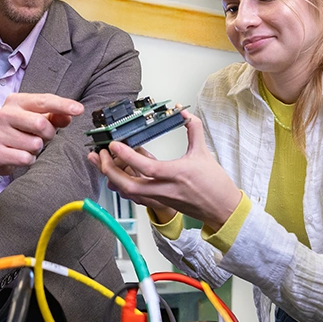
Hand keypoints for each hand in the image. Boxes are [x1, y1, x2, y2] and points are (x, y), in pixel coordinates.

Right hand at [0, 92, 83, 191]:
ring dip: (37, 148)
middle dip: (48, 134)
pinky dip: (29, 159)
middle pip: (41, 124)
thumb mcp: (36, 118)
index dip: (63, 105)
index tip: (79, 110)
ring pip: (35, 144)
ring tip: (27, 145)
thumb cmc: (19, 130)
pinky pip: (25, 158)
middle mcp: (4, 114)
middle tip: (42, 136)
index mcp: (15, 101)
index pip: (44, 101)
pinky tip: (20, 155)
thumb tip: (69, 116)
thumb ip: (54, 116)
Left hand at [88, 111, 240, 230]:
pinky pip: (134, 195)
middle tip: (100, 154)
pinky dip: (122, 184)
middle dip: (110, 171)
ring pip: (128, 192)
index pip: (148, 167)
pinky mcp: (158, 201)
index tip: (114, 144)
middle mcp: (165, 189)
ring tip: (101, 161)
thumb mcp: (204, 152)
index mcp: (176, 174)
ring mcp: (160, 197)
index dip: (128, 156)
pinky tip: (116, 173)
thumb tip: (183, 112)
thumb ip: (193, 129)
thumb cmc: (214, 185)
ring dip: (112, 177)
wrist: (222, 209)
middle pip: (129, 185)